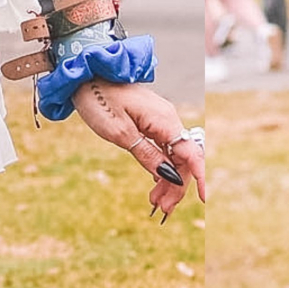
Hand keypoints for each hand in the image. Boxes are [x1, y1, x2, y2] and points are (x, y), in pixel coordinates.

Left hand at [72, 77, 206, 219]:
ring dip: (168, 179)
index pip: (190, 153)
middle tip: (161, 210)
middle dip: (176, 185)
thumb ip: (148, 156)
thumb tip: (171, 176)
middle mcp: (168, 120)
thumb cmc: (100, 101)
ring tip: (156, 202)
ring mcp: (161, 120)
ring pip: (173, 155)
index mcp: (165, 121)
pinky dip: (161, 166)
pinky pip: (164, 147)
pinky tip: (155, 182)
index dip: (198, 177)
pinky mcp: (151, 122)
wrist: (86, 77)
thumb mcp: (121, 134)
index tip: (202, 200)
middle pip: (182, 158)